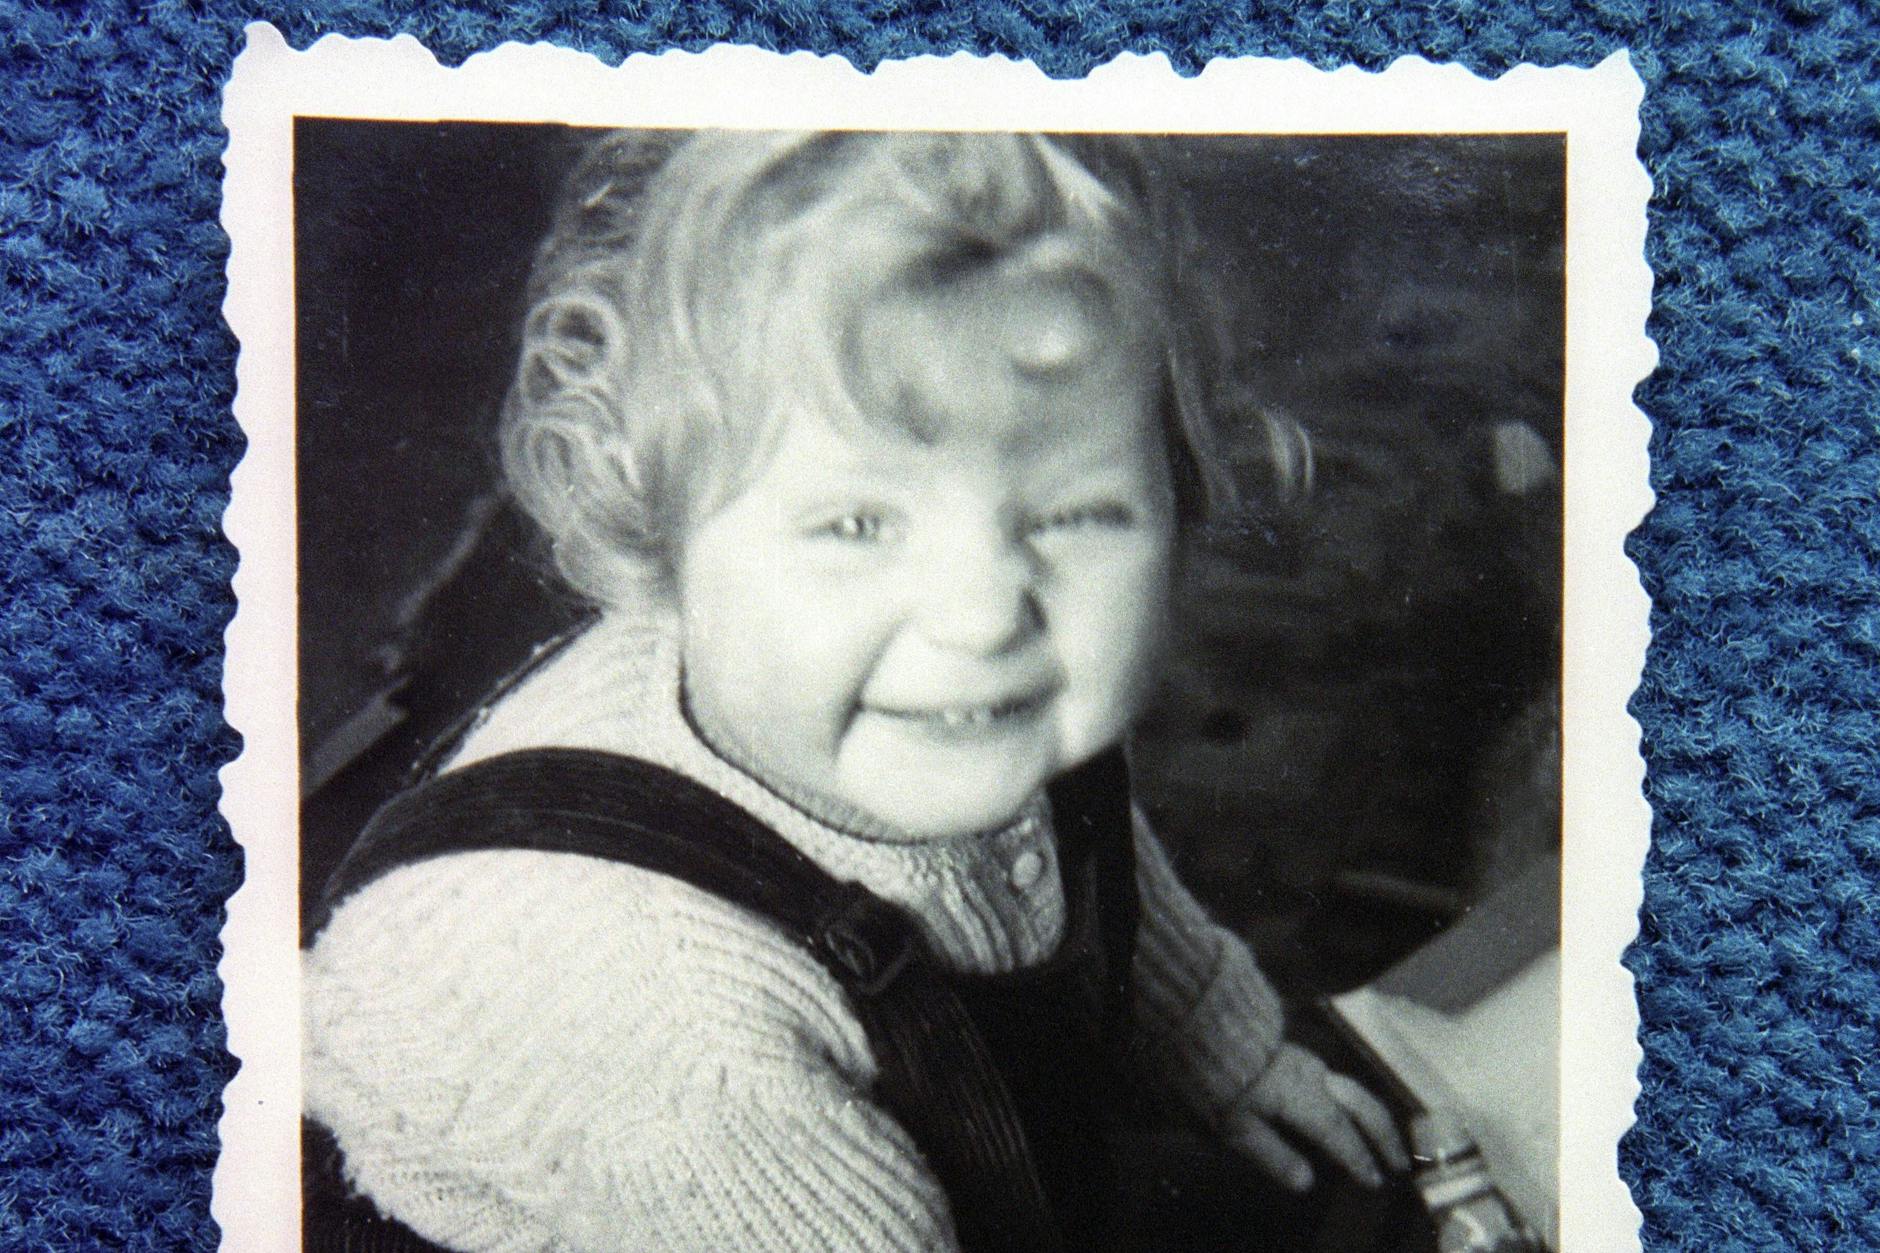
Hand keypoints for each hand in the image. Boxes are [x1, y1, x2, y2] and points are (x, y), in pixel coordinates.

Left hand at [1225, 1042, 1410, 1191]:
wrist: (1206, 1024)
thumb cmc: (1217, 1080)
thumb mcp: (1238, 1127)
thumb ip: (1274, 1155)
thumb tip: (1306, 1183)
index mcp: (1305, 1099)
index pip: (1340, 1134)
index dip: (1358, 1158)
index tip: (1375, 1180)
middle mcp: (1315, 1078)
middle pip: (1361, 1108)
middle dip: (1383, 1136)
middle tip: (1401, 1162)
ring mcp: (1308, 1061)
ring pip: (1354, 1090)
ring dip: (1375, 1116)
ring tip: (1385, 1136)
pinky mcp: (1298, 1052)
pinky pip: (1340, 1079)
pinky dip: (1358, 1099)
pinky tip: (1351, 1105)